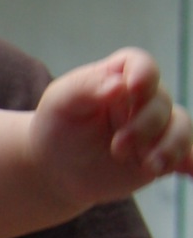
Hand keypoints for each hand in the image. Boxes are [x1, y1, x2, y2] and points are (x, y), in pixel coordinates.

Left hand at [32, 49, 192, 206]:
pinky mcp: (162, 154)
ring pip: (180, 128)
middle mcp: (143, 99)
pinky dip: (191, 162)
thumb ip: (86, 87)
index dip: (143, 74)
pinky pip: (186, 154)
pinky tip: (190, 172)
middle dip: (143, 126)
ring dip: (170, 146)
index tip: (133, 88)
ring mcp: (156, 127)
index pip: (140, 65)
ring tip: (150, 166)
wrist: (58, 167)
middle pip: (160, 102)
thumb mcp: (61, 101)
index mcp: (119, 76)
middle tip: (117, 148)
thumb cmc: (59, 125)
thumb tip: (119, 85)